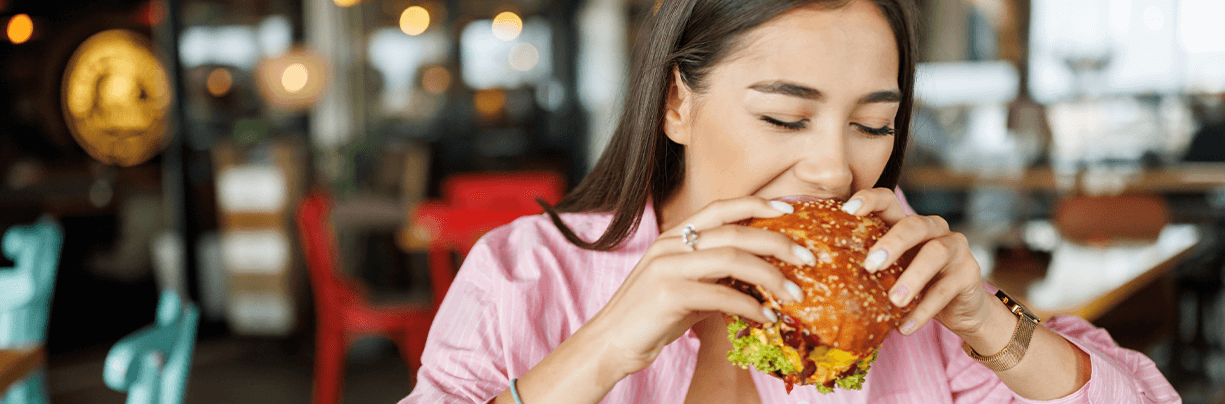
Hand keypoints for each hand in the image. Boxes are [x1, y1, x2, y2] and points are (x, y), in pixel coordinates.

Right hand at [586, 196, 815, 378]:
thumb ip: (716, 276)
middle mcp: (671, 245)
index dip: (758, 203)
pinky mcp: (668, 294)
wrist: (610, 342)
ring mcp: (668, 267)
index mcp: (675, 236)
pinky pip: (722, 295)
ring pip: (733, 259)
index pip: (721, 207)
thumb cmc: (651, 317)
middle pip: (736, 231)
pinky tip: (767, 318)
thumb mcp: (687, 287)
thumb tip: (759, 279)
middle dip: (779, 242)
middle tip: (809, 257)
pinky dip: (751, 306)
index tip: (791, 208)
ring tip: (796, 294)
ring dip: (772, 276)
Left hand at [840, 188, 993, 335]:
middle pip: (913, 225)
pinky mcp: (969, 273)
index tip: (847, 210)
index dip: (869, 200)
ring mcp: (955, 248)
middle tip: (870, 265)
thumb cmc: (914, 285)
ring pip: (935, 253)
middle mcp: (933, 228)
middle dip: (891, 243)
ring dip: (912, 278)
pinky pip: (945, 290)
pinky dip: (924, 310)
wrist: (960, 309)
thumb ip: (869, 264)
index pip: (888, 200)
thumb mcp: (891, 272)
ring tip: (894, 301)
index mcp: (907, 223)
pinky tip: (905, 326)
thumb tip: (820, 272)